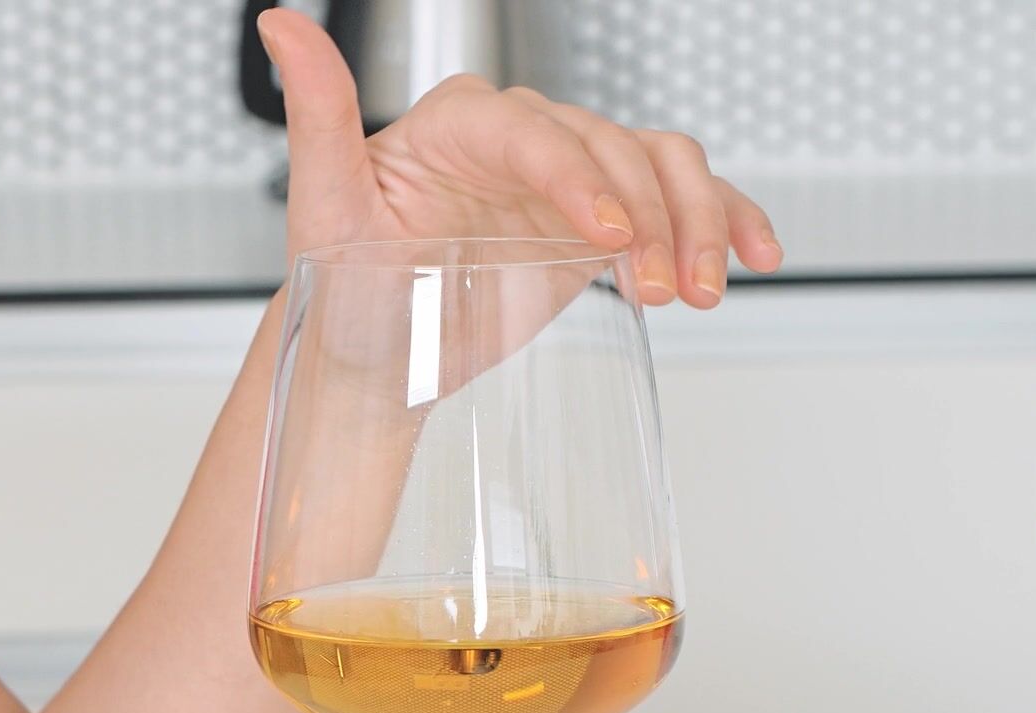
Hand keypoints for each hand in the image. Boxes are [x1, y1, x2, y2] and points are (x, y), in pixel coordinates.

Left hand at [257, 8, 781, 308]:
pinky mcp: (603, 221)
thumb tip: (283, 24)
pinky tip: (751, 255)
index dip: (577, 178)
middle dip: (652, 215)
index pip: (531, 133)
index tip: (606, 236)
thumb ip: (316, 112)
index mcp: (455, 125)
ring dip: (697, 221)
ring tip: (697, 291)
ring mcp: (569, 179)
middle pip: (613, 144)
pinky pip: (679, 203)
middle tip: (664, 286)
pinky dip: (725, 221)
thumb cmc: (340, 285)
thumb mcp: (320, 205)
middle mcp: (520, 138)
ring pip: (661, 165)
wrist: (370, 356)